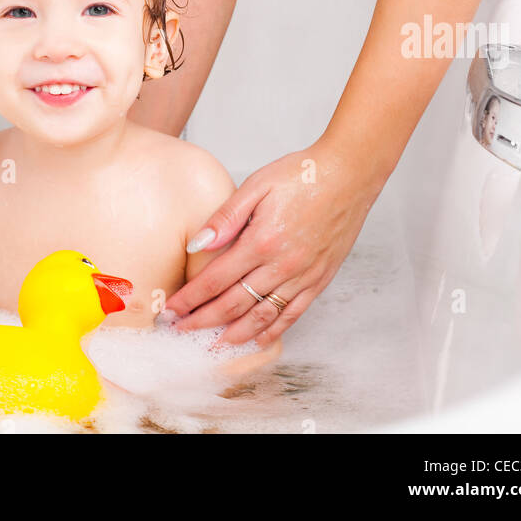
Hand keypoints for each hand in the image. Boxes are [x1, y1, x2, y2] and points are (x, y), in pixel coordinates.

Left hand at [163, 138, 384, 345]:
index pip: (215, 280)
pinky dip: (272, 331)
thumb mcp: (258, 185)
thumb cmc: (303, 175)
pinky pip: (292, 314)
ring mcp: (302, 277)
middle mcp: (281, 266)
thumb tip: (197, 244)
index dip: (190, 298)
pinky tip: (257, 339)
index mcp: (261, 241)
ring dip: (233, 334)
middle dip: (202, 321)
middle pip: (233, 305)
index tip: (171, 309)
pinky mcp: (319, 280)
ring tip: (211, 345)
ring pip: (261, 317)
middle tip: (180, 330)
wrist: (349, 175)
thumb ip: (226, 217)